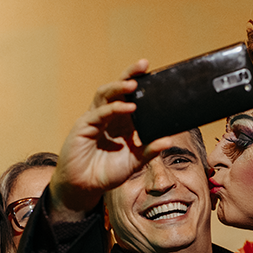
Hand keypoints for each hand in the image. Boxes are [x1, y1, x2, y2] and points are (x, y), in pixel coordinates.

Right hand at [49, 60, 180, 215]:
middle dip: (129, 75)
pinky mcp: (84, 126)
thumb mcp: (134, 162)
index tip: (156, 74)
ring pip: (105, 95)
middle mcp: (108, 116)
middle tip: (143, 64)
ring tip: (134, 84)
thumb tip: (168, 141)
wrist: (85, 187)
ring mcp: (95, 119)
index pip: (131, 97)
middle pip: (118, 89)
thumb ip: (149, 151)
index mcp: (122, 122)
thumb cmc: (107, 173)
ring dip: (119, 87)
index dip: (141, 84)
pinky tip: (127, 108)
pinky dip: (113, 109)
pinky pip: (99, 113)